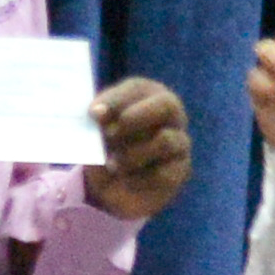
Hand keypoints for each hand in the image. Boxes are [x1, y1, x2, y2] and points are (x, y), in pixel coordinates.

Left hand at [82, 76, 196, 221]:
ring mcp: (180, 141)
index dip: (115, 101)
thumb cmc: (106, 146)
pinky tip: (127, 180)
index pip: (138, 89)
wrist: (113, 185)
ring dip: (131, 155)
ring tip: (113, 165)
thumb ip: (97, 118)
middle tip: (109, 135)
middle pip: (167, 105)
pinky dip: (137, 179)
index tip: (93, 114)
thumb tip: (98, 112)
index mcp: (148, 94)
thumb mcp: (95, 130)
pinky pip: (162, 173)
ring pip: (164, 141)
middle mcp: (171, 114)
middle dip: (133, 119)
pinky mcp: (181, 170)